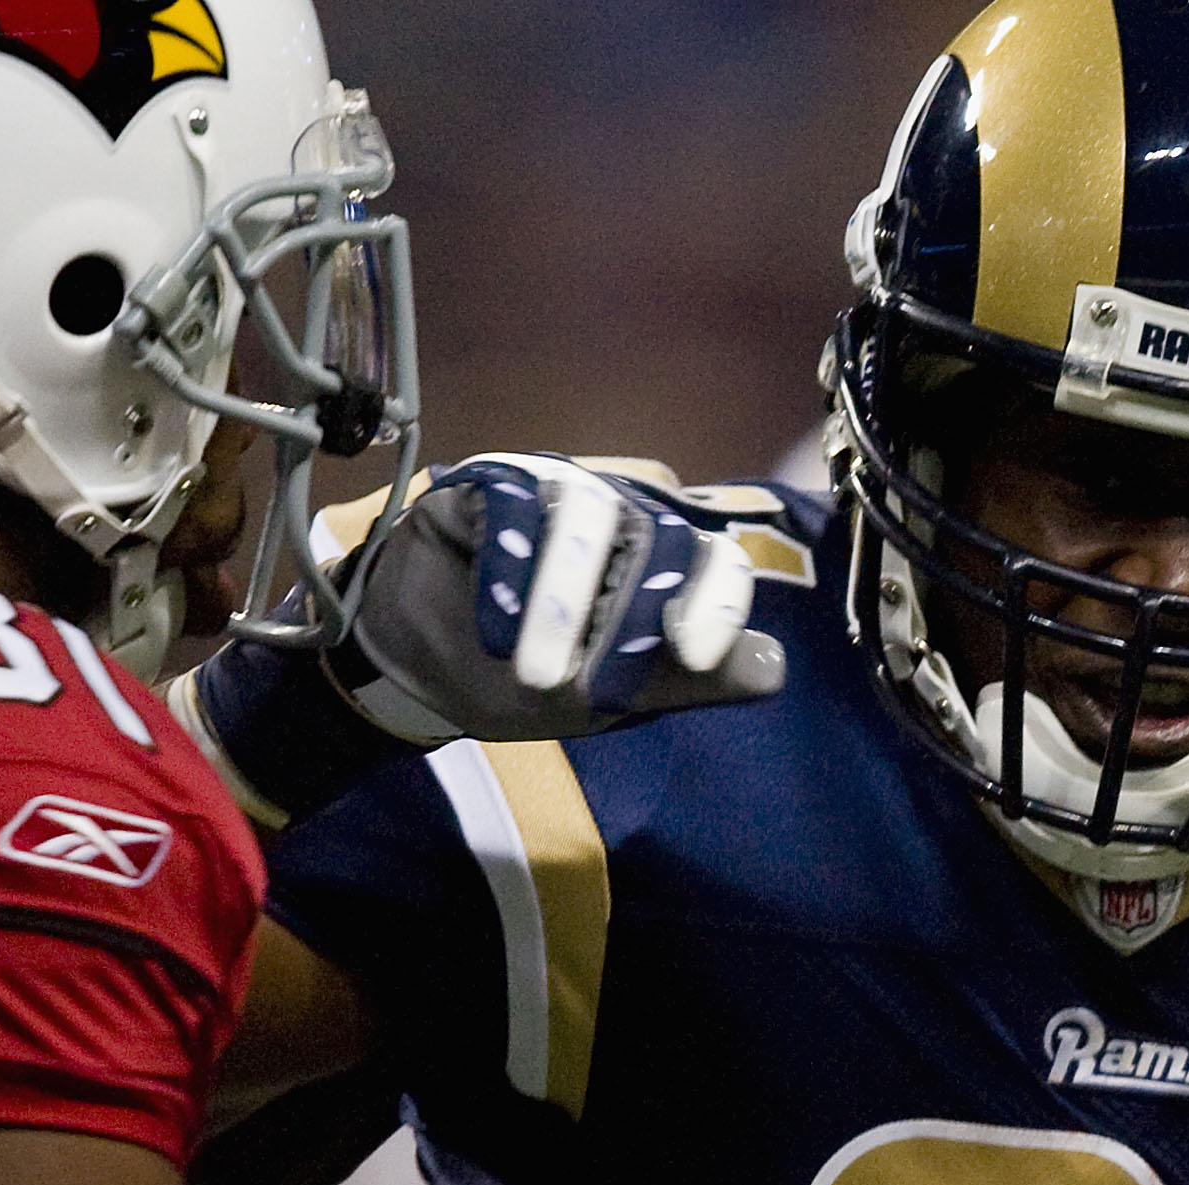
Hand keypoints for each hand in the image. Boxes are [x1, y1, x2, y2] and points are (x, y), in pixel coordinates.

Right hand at [339, 454, 786, 740]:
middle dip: (625, 622)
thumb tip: (773, 669)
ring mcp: (556, 493)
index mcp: (661, 569)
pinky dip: (509, 569)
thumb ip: (687, 681)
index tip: (695, 656)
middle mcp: (621, 520)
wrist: (415, 670)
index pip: (719, 562)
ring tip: (532, 671)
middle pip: (659, 537)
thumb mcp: (609, 699)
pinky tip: (494, 629)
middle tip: (582, 692)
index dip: (718, 602)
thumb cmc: (521, 680)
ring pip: (589, 510)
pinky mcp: (492, 482)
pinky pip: (514, 501)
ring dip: (563, 600)